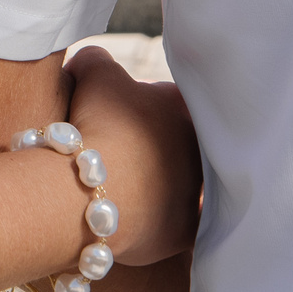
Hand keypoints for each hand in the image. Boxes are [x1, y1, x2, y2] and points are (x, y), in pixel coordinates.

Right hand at [65, 45, 199, 266]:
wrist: (90, 190)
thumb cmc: (97, 124)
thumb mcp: (93, 71)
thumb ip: (97, 59)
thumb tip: (91, 65)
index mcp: (185, 108)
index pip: (167, 99)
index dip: (137, 104)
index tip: (113, 115)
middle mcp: (201, 150)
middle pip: (174, 142)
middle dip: (149, 145)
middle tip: (115, 151)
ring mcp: (196, 193)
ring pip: (175, 184)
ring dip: (153, 183)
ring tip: (117, 186)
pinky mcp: (184, 232)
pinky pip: (171, 224)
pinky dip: (154, 220)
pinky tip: (131, 216)